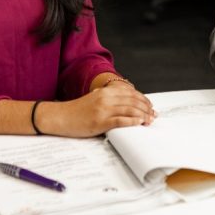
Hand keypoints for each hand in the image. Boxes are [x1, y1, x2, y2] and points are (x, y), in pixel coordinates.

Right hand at [38, 83, 155, 137]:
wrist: (60, 117)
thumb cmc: (77, 111)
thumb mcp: (95, 99)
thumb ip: (109, 98)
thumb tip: (126, 103)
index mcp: (105, 91)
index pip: (130, 93)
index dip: (143, 99)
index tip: (150, 106)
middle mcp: (106, 98)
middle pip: (132, 101)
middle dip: (146, 108)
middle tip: (154, 114)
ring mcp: (103, 110)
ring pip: (129, 110)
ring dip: (143, 115)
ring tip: (150, 120)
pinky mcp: (100, 122)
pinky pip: (120, 120)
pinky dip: (132, 121)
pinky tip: (140, 122)